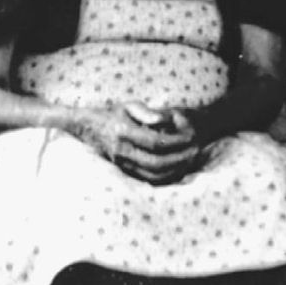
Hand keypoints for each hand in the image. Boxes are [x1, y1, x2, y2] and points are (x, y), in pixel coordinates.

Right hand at [76, 104, 204, 184]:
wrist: (90, 128)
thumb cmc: (115, 114)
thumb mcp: (129, 105)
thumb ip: (147, 112)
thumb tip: (163, 121)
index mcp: (124, 132)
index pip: (155, 141)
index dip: (175, 141)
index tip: (190, 138)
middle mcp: (122, 151)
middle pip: (156, 162)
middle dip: (179, 159)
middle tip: (195, 152)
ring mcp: (122, 164)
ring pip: (153, 174)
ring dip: (175, 169)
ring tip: (190, 160)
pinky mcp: (125, 171)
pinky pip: (149, 179)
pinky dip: (166, 176)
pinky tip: (178, 168)